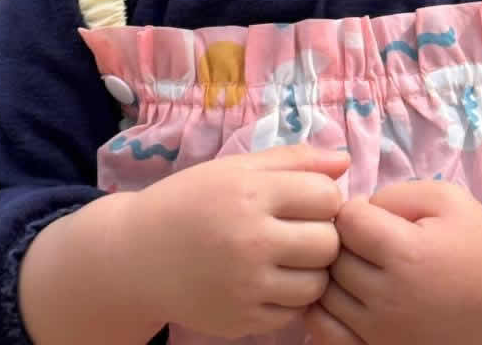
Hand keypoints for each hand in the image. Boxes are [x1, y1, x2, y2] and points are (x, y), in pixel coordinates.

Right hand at [114, 143, 348, 339]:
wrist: (137, 257)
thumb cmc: (192, 202)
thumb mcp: (237, 168)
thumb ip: (293, 160)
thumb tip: (344, 161)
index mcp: (252, 195)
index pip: (327, 196)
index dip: (323, 196)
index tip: (305, 199)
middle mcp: (250, 242)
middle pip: (329, 243)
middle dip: (323, 234)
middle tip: (301, 230)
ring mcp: (246, 287)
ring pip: (317, 284)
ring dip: (312, 270)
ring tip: (289, 257)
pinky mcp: (241, 321)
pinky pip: (293, 314)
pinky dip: (290, 299)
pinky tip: (270, 280)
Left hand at [306, 180, 481, 344]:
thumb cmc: (478, 245)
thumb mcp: (447, 198)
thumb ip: (396, 193)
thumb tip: (357, 208)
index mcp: (407, 254)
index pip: (346, 220)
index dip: (355, 210)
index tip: (373, 216)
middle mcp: (388, 299)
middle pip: (332, 256)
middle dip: (343, 241)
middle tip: (367, 240)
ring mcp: (380, 335)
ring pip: (324, 293)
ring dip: (334, 274)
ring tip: (361, 266)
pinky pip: (326, 334)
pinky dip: (326, 311)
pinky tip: (349, 296)